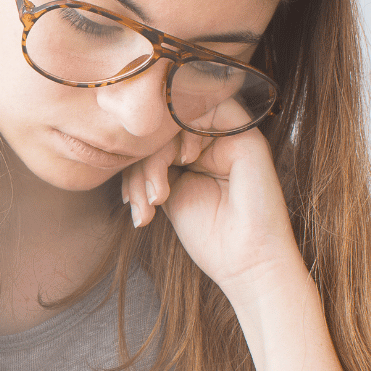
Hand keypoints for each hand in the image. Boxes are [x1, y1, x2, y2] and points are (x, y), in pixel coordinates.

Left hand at [119, 107, 304, 302]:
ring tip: (157, 195)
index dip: (132, 165)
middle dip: (140, 164)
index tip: (128, 201)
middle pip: (162, 131)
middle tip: (139, 200)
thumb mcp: (166, 196)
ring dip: (158, 154)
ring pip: (179, 121)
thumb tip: (123, 148)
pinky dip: (189, 129)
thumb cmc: (209, 236)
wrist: (247, 262)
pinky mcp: (247, 137)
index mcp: (193, 159)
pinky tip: (186, 161)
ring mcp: (228, 140)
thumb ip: (149, 167)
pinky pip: (214, 107)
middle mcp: (211, 146)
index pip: (152, 143)